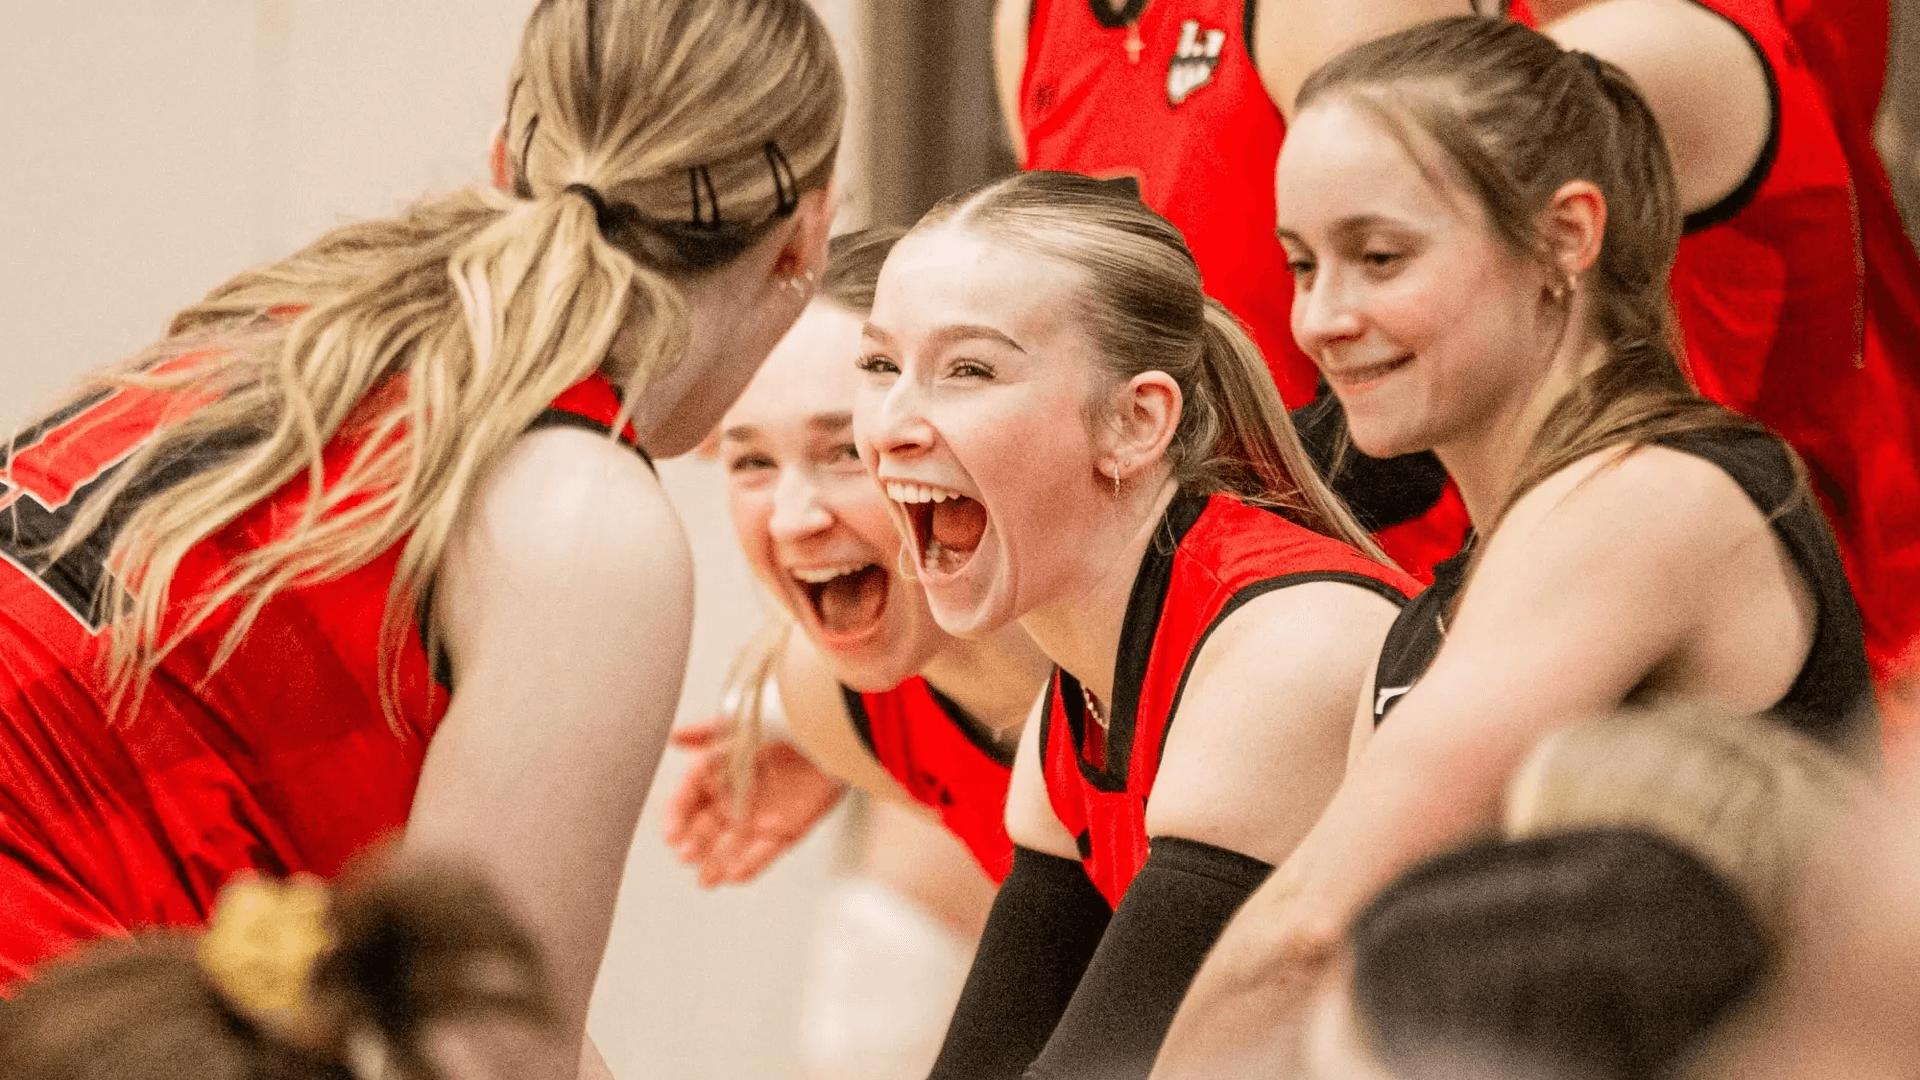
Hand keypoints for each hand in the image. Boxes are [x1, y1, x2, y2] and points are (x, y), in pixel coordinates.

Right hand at [661, 717, 847, 886]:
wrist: (826, 730)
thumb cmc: (782, 722)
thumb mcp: (740, 723)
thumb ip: (706, 732)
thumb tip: (673, 736)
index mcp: (715, 775)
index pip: (685, 802)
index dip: (675, 819)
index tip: (672, 836)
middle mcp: (733, 800)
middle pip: (705, 830)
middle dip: (694, 846)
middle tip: (687, 856)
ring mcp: (758, 818)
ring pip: (731, 848)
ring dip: (717, 865)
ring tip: (707, 880)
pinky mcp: (786, 831)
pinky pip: (765, 853)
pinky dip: (751, 865)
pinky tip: (736, 874)